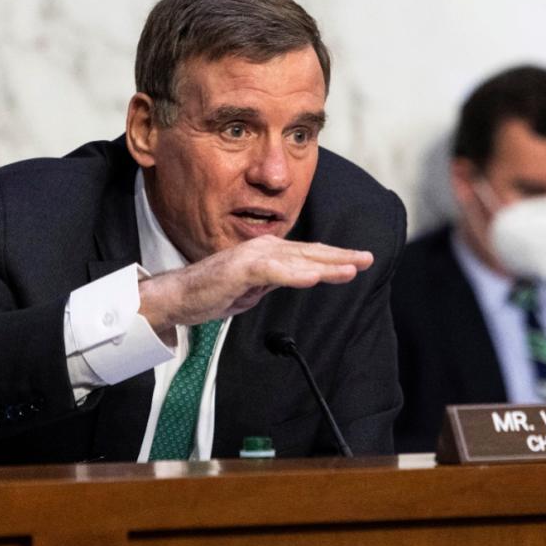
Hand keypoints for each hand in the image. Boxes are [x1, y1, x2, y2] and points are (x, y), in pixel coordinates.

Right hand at [138, 235, 372, 339]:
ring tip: (351, 269)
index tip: (360, 260)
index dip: (335, 257)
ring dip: (326, 265)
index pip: (308, 254)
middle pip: (310, 253)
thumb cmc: (212, 292)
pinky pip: (274, 272)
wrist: (178, 297)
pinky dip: (295, 275)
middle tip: (368, 258)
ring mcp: (252, 257)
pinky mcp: (240, 269)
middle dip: (341, 256)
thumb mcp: (254, 288)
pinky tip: (314, 278)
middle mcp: (263, 248)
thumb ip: (275, 280)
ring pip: (297, 260)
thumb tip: (298, 277)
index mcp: (268, 252)